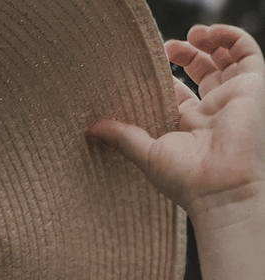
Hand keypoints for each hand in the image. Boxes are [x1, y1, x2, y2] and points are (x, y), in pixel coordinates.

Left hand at [87, 25, 264, 219]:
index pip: (176, 93)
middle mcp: (209, 111)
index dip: (163, 77)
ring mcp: (230, 98)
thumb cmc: (184, 180)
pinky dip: (231, 37)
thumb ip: (121, 137)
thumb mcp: (146, 154)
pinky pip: (246, 53)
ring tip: (190, 34)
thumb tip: (90, 128)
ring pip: (224, 60)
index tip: (143, 68)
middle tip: (166, 47)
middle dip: (186, 55)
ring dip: (209, 42)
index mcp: (186, 126)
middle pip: (200, 73)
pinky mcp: (250, 87)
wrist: (218, 188)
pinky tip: (210, 32)